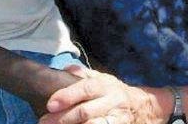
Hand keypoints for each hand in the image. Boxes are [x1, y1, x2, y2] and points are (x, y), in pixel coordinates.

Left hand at [41, 66, 164, 123]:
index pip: (85, 88)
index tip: (51, 103)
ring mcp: (116, 119)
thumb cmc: (116, 92)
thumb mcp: (103, 78)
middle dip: (63, 118)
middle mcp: (112, 101)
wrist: (143, 106)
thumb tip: (66, 69)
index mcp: (105, 85)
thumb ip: (84, 75)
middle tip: (44, 121)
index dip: (68, 96)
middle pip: (85, 111)